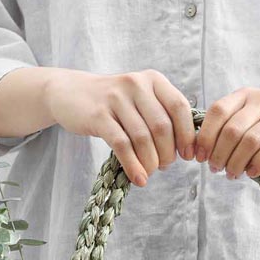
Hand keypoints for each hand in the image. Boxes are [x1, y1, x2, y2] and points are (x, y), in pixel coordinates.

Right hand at [47, 67, 195, 187]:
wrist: (71, 93)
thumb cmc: (114, 104)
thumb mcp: (141, 100)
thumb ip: (163, 116)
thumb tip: (186, 149)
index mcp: (153, 80)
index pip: (179, 107)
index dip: (187, 135)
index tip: (188, 155)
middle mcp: (136, 84)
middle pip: (162, 127)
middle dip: (167, 153)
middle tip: (163, 166)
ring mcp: (116, 98)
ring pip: (142, 138)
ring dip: (150, 162)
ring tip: (149, 173)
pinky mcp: (98, 115)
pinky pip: (122, 145)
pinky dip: (133, 165)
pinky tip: (138, 178)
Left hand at [191, 86, 259, 179]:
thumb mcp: (253, 110)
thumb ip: (231, 122)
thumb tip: (202, 148)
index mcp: (245, 95)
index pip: (217, 112)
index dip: (204, 136)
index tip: (199, 157)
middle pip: (231, 130)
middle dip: (219, 154)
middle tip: (216, 169)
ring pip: (250, 140)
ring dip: (236, 162)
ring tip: (232, 174)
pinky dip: (259, 163)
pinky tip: (252, 173)